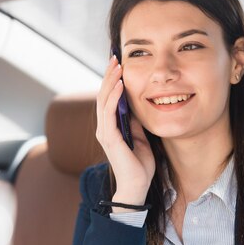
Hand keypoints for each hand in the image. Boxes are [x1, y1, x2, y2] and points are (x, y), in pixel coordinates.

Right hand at [96, 56, 154, 211]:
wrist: (137, 186)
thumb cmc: (139, 164)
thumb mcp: (140, 137)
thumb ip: (135, 122)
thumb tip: (136, 106)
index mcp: (110, 127)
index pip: (108, 99)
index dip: (111, 81)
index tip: (118, 65)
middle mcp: (103, 128)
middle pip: (103, 95)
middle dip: (108, 75)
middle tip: (115, 57)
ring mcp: (104, 132)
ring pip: (103, 100)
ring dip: (110, 81)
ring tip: (116, 65)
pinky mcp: (109, 138)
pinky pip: (109, 113)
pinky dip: (114, 97)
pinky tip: (120, 85)